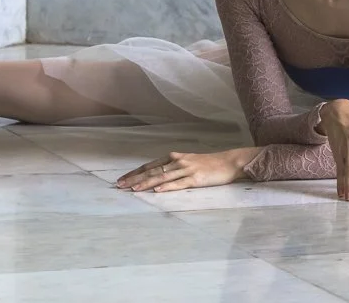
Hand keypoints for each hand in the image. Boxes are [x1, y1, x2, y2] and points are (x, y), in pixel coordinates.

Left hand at [116, 147, 250, 192]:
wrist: (229, 162)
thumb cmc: (209, 164)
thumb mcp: (188, 162)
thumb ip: (174, 168)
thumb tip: (158, 177)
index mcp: (175, 158)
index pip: (150, 166)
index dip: (135, 172)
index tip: (122, 179)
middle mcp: (178, 162)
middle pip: (152, 171)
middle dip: (135, 179)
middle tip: (119, 186)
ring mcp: (187, 170)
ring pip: (162, 177)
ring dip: (146, 183)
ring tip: (133, 189)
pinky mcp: (196, 179)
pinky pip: (178, 183)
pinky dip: (167, 187)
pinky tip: (157, 191)